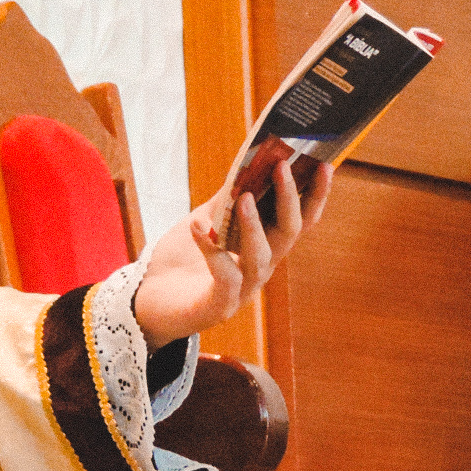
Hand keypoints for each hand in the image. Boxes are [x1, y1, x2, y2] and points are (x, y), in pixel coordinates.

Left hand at [132, 158, 333, 349]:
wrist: (145, 301)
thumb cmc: (180, 260)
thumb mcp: (204, 220)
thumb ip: (224, 199)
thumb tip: (244, 165)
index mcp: (263, 248)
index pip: (299, 221)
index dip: (315, 195)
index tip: (325, 164)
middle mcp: (260, 270)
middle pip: (288, 234)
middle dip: (289, 198)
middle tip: (282, 166)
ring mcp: (242, 291)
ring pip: (261, 257)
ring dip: (253, 225)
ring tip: (244, 197)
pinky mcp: (218, 306)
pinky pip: (224, 277)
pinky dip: (212, 249)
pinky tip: (199, 226)